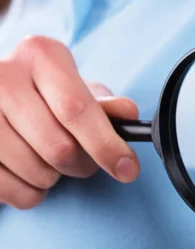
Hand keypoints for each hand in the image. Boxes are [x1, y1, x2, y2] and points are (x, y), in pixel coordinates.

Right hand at [0, 36, 139, 209]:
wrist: (4, 98)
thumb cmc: (52, 95)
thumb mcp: (82, 91)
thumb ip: (107, 106)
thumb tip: (127, 113)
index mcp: (40, 55)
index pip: (76, 108)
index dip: (106, 145)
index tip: (128, 169)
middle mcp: (3, 76)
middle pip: (59, 147)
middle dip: (83, 166)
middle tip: (85, 163)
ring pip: (35, 172)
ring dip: (55, 179)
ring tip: (52, 162)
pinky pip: (9, 189)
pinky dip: (30, 193)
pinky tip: (29, 174)